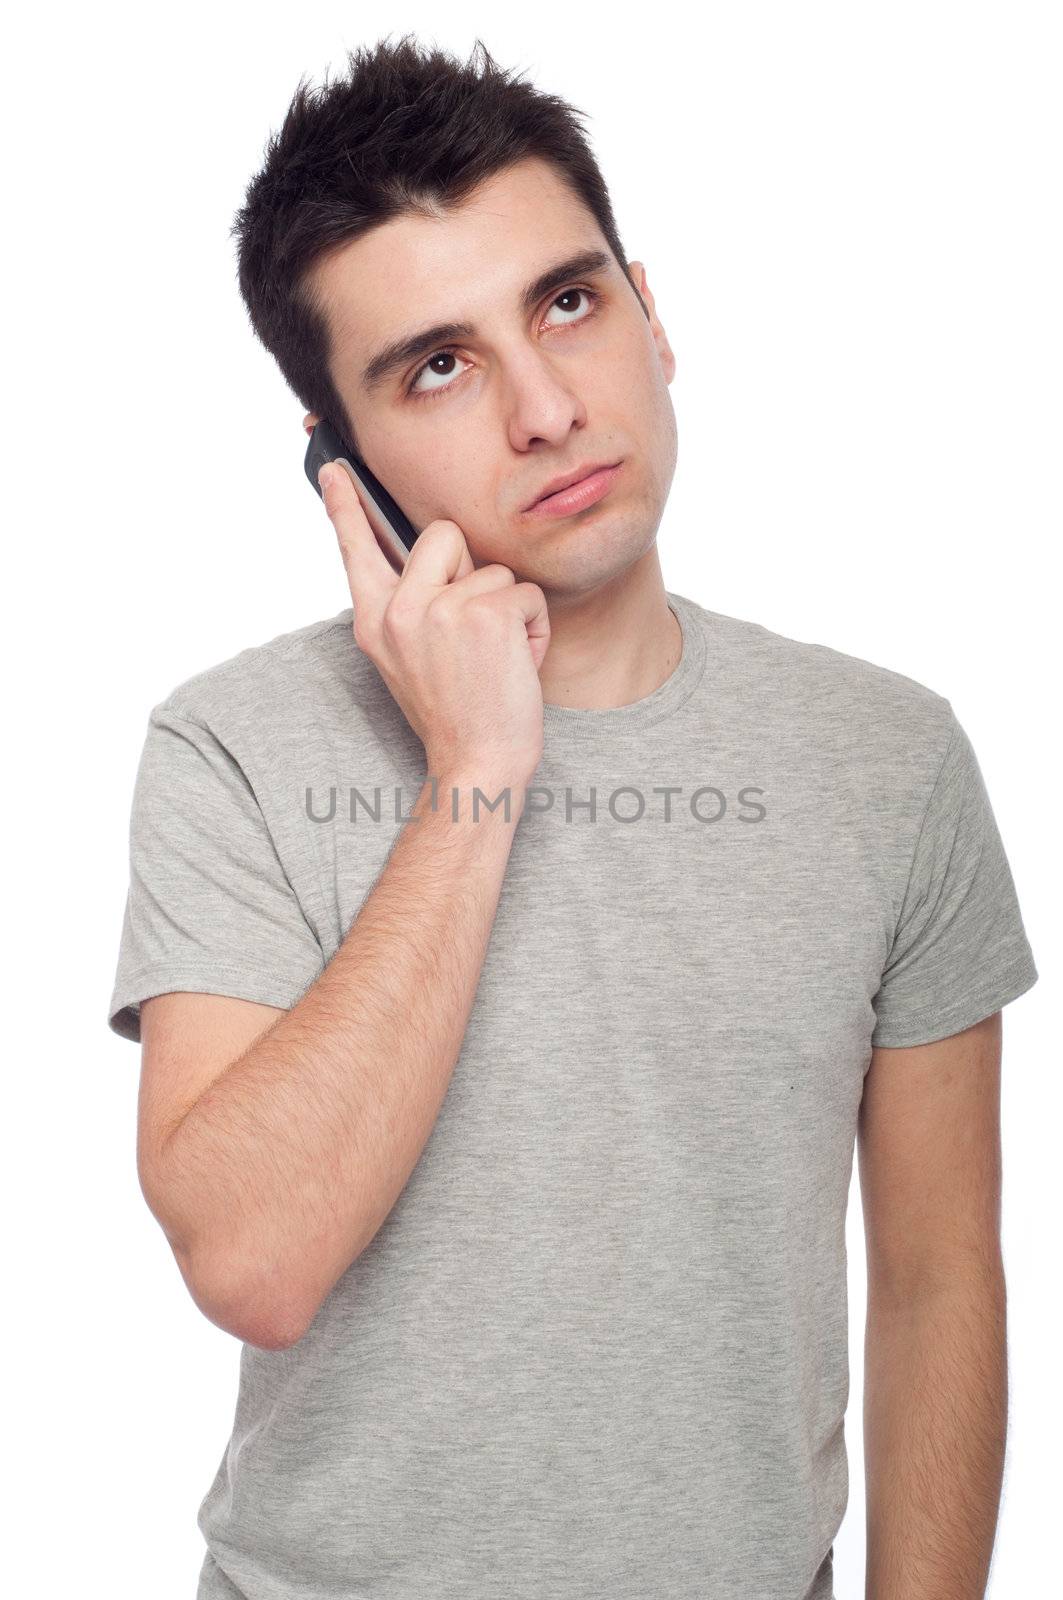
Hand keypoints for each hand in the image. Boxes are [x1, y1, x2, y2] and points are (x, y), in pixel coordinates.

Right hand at [319, 463, 549, 786]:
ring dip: (508, 612)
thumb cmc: (454, 713)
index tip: (335, 470)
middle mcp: (400, 610)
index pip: (357, 550)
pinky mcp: (487, 615)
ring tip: (495, 660)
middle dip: (471, 571)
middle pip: (443, 536)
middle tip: (472, 630)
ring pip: (495, 571)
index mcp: (375, 621)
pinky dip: (534, 629)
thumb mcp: (409, 658)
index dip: (345, 507)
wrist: (478, 763)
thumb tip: (432, 558)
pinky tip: (516, 664)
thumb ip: (409, 608)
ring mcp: (441, 610)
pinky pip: (526, 594)